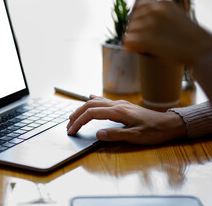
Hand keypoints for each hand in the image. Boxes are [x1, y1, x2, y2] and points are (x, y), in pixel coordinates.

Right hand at [66, 95, 186, 144]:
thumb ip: (115, 135)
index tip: (71, 131)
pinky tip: (89, 98)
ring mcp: (119, 104)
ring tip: (73, 117)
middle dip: (76, 115)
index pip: (91, 114)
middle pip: (90, 105)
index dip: (79, 122)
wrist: (168, 124)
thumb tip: (97, 134)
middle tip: (68, 126)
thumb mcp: (135, 137)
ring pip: (95, 101)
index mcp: (118, 112)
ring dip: (82, 108)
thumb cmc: (154, 132)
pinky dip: (93, 101)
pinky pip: (104, 100)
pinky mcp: (122, 105)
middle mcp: (117, 105)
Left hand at [123, 0, 211, 66]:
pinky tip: (136, 50)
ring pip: (129, 30)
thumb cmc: (190, 37)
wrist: (200, 50)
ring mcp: (149, 23)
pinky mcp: (145, 38)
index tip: (140, 27)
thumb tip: (139, 23)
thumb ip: (160, 16)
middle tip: (141, 40)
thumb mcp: (176, 17)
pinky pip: (128, 40)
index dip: (137, 18)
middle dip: (135, 30)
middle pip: (132, 19)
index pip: (139, 6)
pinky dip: (129, 46)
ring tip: (141, 46)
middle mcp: (155, 10)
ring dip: (133, 38)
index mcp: (163, 3)